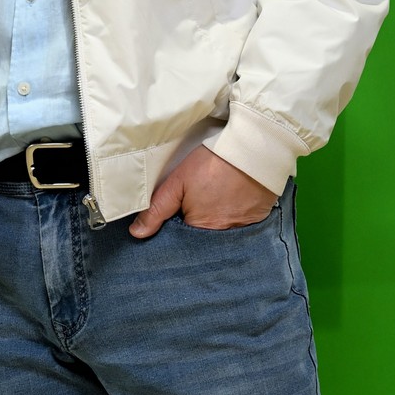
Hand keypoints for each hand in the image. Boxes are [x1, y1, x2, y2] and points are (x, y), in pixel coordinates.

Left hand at [129, 145, 275, 237]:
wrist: (254, 150)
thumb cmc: (214, 164)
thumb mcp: (178, 182)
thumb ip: (157, 209)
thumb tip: (137, 233)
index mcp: (200, 230)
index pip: (180, 245)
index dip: (173, 235)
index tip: (170, 223)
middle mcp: (223, 238)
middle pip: (201, 244)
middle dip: (193, 235)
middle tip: (192, 212)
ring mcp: (243, 231)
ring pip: (220, 238)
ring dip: (213, 228)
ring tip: (210, 209)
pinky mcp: (257, 223)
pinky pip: (239, 231)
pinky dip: (232, 223)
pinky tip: (227, 209)